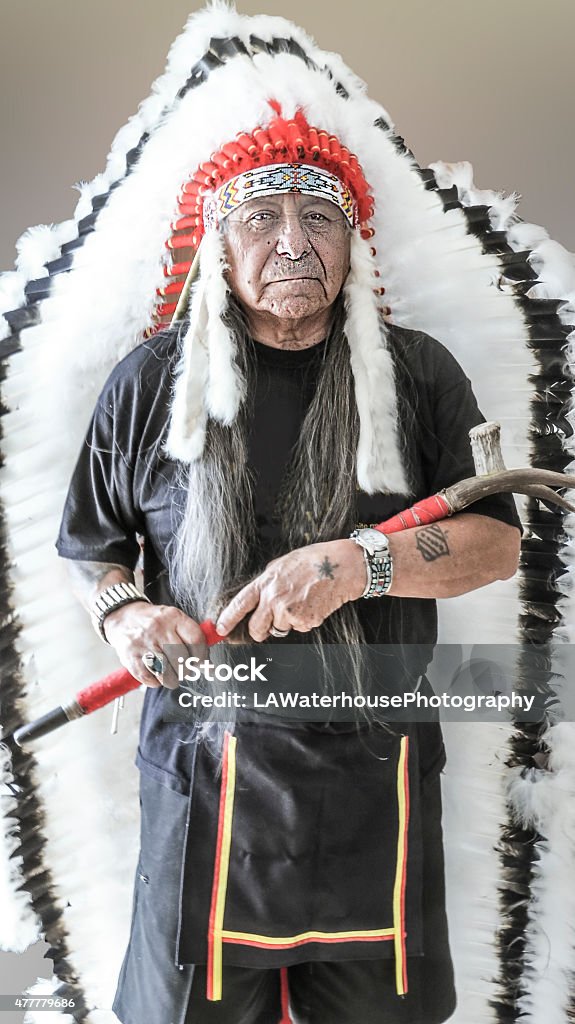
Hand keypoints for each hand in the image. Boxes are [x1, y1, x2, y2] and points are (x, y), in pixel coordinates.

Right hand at [103, 601, 207, 687]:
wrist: (124, 618)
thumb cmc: (155, 622)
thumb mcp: (174, 620)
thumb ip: (192, 639)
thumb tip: (209, 667)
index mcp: (173, 617)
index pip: (195, 639)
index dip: (202, 656)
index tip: (200, 662)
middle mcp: (158, 629)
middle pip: (182, 659)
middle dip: (186, 670)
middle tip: (183, 669)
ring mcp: (143, 644)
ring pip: (166, 673)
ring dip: (172, 679)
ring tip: (171, 674)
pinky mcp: (131, 658)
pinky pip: (150, 679)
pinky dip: (156, 682)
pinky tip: (156, 674)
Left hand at [216, 540, 365, 641]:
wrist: (339, 566)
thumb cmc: (312, 561)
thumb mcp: (280, 566)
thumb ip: (267, 584)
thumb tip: (256, 601)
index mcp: (266, 582)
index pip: (240, 604)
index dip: (227, 619)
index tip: (220, 629)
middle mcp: (274, 598)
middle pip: (257, 628)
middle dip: (259, 632)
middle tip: (264, 629)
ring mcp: (290, 611)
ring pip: (280, 628)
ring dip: (288, 621)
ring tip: (301, 600)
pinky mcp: (306, 620)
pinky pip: (299, 628)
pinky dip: (305, 620)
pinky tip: (312, 604)